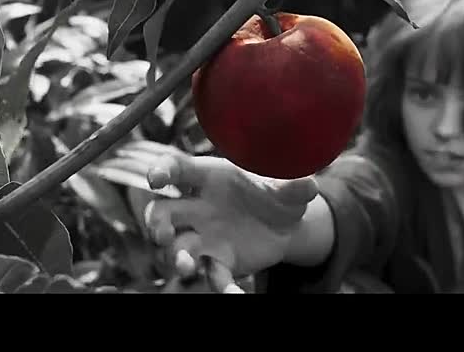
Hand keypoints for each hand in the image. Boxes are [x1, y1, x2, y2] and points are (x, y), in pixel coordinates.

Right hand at [136, 142, 318, 292]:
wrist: (286, 224)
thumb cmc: (275, 192)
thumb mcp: (287, 186)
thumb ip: (292, 185)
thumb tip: (307, 185)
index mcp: (208, 176)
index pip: (178, 169)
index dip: (162, 170)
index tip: (156, 178)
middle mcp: (197, 207)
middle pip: (163, 213)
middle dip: (157, 224)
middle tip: (163, 235)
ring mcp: (204, 236)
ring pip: (178, 248)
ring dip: (176, 258)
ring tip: (185, 268)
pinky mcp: (219, 261)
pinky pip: (214, 275)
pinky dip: (222, 287)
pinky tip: (235, 295)